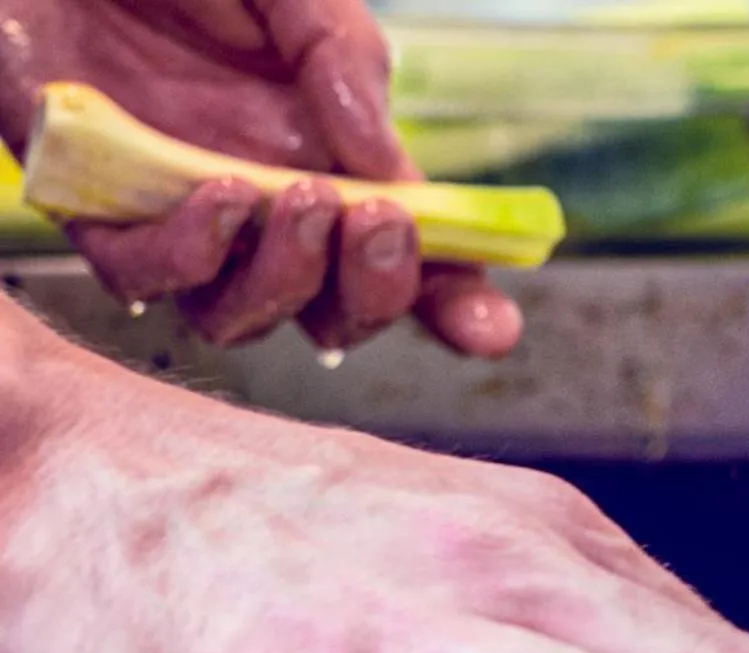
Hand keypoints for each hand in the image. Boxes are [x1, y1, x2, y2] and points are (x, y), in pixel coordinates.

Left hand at [0, 0, 523, 357]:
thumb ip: (347, 63)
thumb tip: (387, 164)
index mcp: (329, 167)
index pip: (404, 266)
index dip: (453, 308)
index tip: (494, 329)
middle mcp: (259, 212)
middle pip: (331, 315)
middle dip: (374, 293)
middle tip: (381, 224)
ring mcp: (176, 217)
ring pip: (240, 319)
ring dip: (290, 281)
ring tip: (306, 200)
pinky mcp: (91, 205)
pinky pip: (142, 279)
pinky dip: (194, 254)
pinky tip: (223, 193)